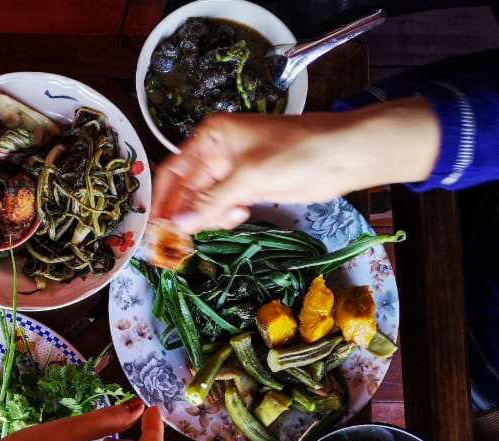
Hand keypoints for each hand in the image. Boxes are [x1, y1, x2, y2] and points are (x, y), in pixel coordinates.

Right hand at [151, 96, 439, 234]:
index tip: (153, 228)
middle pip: (186, 189)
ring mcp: (234, 171)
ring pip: (204, 202)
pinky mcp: (251, 186)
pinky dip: (225, 216)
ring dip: (206, 218)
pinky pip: (224, 206)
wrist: (344, 155)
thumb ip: (211, 202)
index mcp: (211, 138)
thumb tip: (177, 225)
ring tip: (221, 224)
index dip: (162, 200)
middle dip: (182, 215)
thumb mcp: (250, 177)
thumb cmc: (297, 153)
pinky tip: (240, 216)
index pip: (174, 171)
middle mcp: (217, 153)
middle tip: (175, 244)